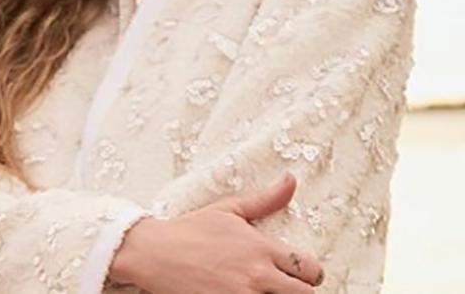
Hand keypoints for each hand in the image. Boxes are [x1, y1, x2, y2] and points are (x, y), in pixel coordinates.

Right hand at [109, 172, 324, 292]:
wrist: (154, 253)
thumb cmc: (190, 231)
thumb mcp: (230, 210)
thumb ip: (266, 199)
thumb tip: (291, 180)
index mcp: (262, 248)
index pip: (309, 269)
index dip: (310, 273)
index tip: (300, 274)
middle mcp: (257, 276)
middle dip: (301, 291)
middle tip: (287, 287)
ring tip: (266, 290)